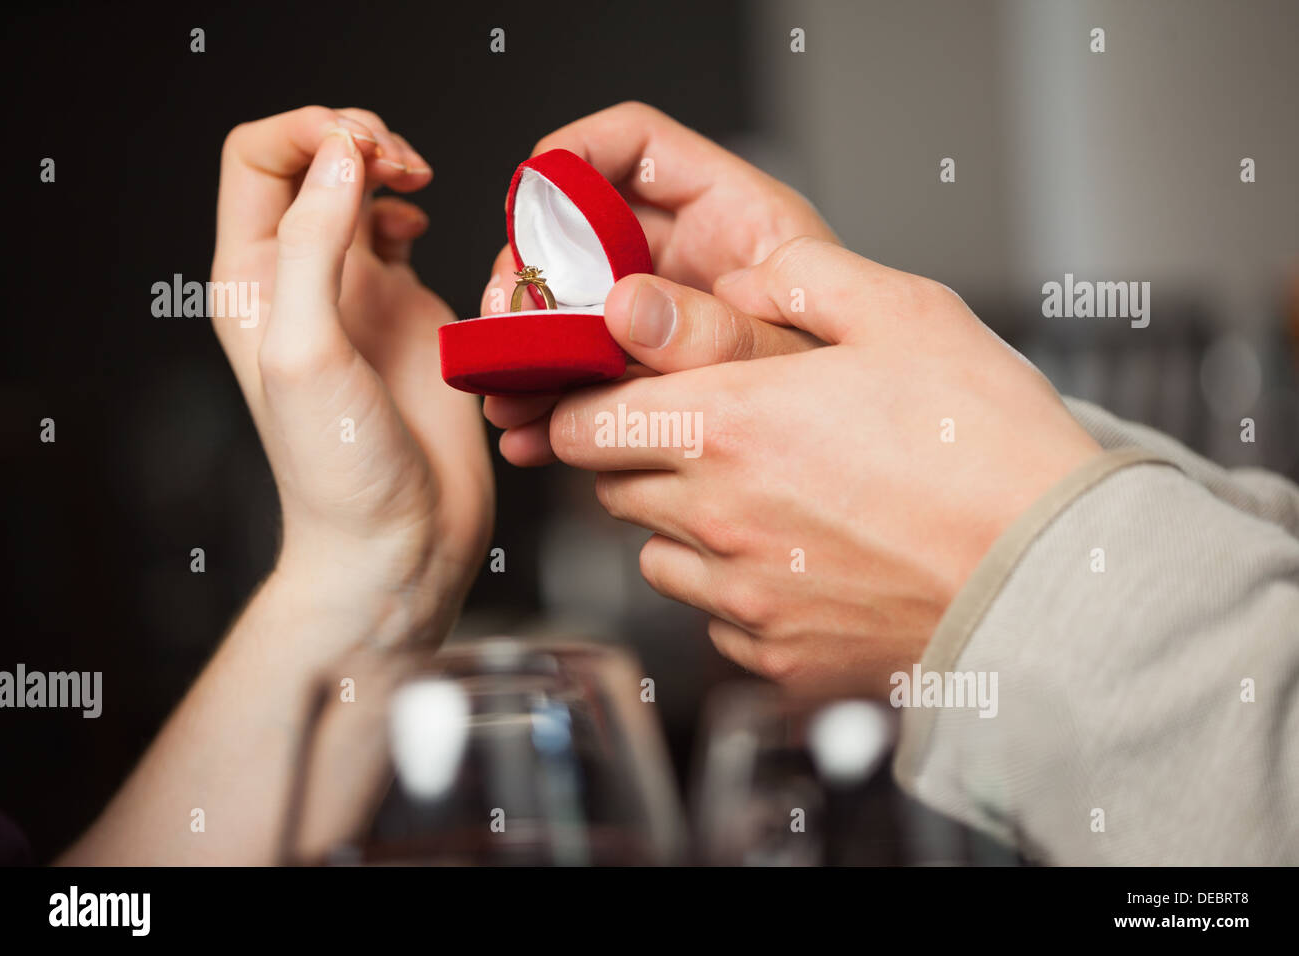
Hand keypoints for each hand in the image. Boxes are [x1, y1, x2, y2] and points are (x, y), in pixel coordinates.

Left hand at [211, 106, 492, 653]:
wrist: (396, 542)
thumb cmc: (339, 473)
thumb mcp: (307, 350)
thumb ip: (316, 244)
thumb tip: (345, 156)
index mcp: (254, 282)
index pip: (260, 160)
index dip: (308, 132)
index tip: (362, 147)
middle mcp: (303, 281)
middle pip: (312, 162)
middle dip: (355, 140)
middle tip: (399, 163)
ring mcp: (358, 296)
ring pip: (360, 191)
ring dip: (390, 168)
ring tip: (419, 184)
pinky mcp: (410, 317)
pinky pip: (407, 236)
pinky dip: (420, 213)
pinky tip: (430, 229)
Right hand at [481, 101, 837, 463]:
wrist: (867, 465)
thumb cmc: (860, 391)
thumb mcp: (797, 353)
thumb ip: (718, 332)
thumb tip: (626, 308)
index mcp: (732, 216)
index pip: (638, 146)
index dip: (577, 153)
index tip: (535, 192)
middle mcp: (686, 259)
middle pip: (579, 230)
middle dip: (531, 271)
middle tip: (510, 317)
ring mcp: (662, 317)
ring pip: (566, 308)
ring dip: (526, 350)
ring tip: (509, 394)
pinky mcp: (645, 374)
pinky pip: (580, 375)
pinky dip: (549, 405)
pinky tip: (531, 435)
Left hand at [544, 238, 1101, 693]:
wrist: (1055, 583)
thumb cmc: (990, 448)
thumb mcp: (907, 314)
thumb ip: (801, 278)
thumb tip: (739, 274)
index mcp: (728, 424)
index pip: (579, 423)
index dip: (584, 404)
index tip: (615, 394)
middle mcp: (715, 517)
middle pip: (609, 487)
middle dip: (635, 455)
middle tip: (707, 433)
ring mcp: (741, 596)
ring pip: (655, 554)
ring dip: (680, 523)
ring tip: (761, 499)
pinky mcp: (774, 654)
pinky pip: (712, 616)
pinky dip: (731, 587)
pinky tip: (797, 560)